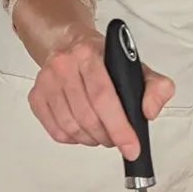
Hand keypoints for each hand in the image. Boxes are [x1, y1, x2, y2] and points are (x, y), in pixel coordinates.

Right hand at [28, 30, 173, 156]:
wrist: (70, 44)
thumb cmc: (104, 60)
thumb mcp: (138, 67)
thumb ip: (156, 87)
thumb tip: (148, 112)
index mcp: (88, 53)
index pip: (103, 96)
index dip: (119, 127)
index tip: (131, 147)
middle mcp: (63, 65)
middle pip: (87, 116)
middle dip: (107, 137)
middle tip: (117, 140)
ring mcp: (46, 82)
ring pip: (71, 127)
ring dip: (91, 139)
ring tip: (102, 135)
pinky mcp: (36, 96)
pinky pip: (56, 131)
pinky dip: (74, 139)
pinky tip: (84, 130)